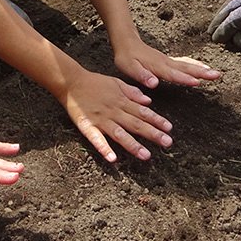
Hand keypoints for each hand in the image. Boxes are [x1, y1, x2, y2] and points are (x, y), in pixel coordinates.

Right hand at [59, 70, 174, 161]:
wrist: (72, 81)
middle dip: (152, 133)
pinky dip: (104, 148)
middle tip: (167, 143)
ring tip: (146, 155)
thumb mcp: (116, 82)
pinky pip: (96, 139)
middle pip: (135, 124)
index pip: (142, 112)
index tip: (169, 128)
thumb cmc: (94, 82)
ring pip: (120, 134)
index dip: (156, 120)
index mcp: (121, 101)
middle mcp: (114, 111)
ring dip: (133, 145)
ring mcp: (101, 120)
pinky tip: (112, 159)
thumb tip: (148, 101)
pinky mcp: (88, 126)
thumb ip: (132, 92)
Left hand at [112, 35, 221, 88]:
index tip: (198, 81)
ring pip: (188, 65)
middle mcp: (165, 62)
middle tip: (217, 75)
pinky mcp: (168, 61)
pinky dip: (196, 65)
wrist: (126, 41)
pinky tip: (204, 68)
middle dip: (202, 72)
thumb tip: (154, 83)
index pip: (173, 74)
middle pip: (186, 68)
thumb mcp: (128, 67)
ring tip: (216, 74)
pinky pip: (185, 64)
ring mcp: (168, 61)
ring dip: (202, 69)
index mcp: (157, 66)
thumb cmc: (126, 57)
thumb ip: (141, 75)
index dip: (185, 78)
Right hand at [208, 0, 240, 48]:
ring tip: (221, 18)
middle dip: (220, 20)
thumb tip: (237, 42)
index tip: (215, 40)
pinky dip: (237, 0)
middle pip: (231, 7)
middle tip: (211, 30)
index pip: (233, 20)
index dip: (223, 32)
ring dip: (227, 8)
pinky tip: (239, 4)